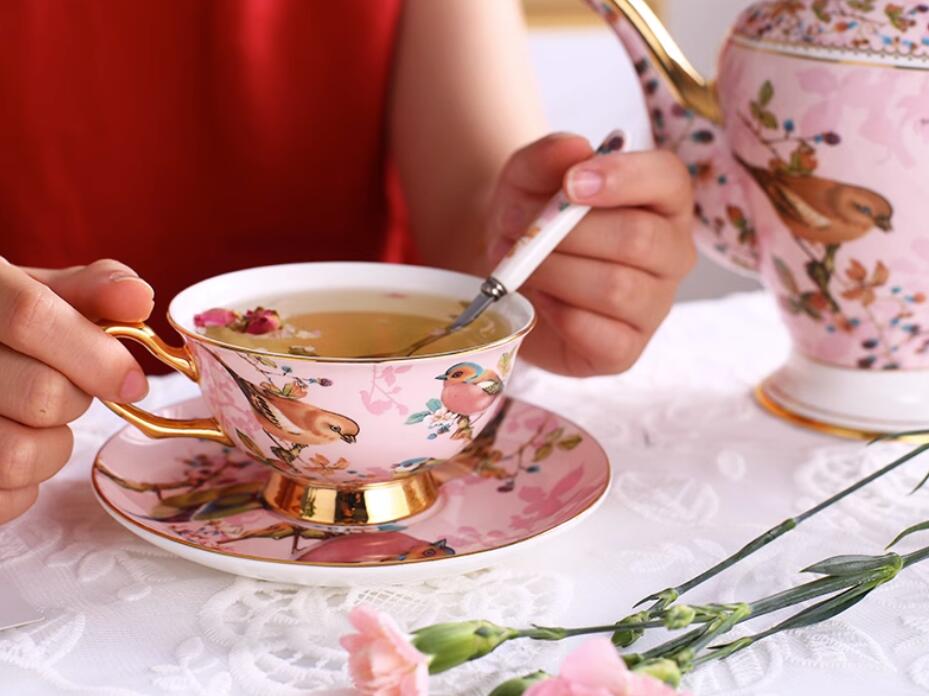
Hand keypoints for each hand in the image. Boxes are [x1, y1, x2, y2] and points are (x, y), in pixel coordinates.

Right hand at [0, 259, 152, 523]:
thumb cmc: (1, 327)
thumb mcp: (36, 293)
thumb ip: (90, 290)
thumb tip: (138, 298)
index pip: (31, 316)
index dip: (96, 353)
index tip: (134, 383)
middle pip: (41, 394)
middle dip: (77, 400)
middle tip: (67, 390)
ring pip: (18, 456)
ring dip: (52, 448)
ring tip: (37, 424)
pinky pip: (3, 501)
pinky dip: (24, 487)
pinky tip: (11, 447)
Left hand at [485, 133, 695, 375]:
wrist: (504, 275)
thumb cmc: (529, 220)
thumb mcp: (524, 180)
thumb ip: (545, 158)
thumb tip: (574, 148)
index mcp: (662, 200)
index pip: (668, 180)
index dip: (624, 178)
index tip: (572, 183)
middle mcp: (671, 253)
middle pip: (639, 239)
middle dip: (569, 235)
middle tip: (521, 233)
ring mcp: (654, 305)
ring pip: (617, 287)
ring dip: (556, 274)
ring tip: (522, 267)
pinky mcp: (626, 350)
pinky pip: (599, 334)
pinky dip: (558, 314)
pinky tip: (540, 301)